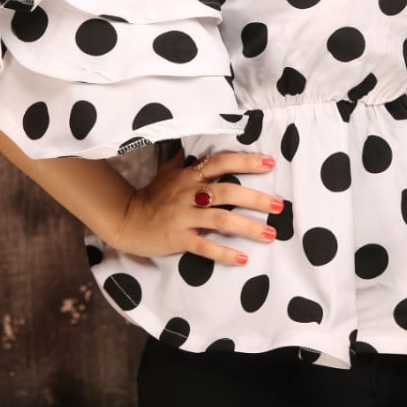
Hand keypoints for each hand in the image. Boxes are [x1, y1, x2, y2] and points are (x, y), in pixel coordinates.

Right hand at [110, 149, 282, 265]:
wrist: (127, 221)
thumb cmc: (152, 196)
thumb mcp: (167, 173)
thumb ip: (183, 161)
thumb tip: (192, 147)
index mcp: (189, 175)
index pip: (221, 162)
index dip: (245, 161)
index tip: (269, 163)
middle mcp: (189, 193)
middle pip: (227, 191)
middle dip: (255, 198)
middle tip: (278, 205)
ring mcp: (183, 216)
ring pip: (221, 219)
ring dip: (247, 227)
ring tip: (269, 234)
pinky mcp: (178, 238)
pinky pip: (204, 246)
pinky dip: (224, 253)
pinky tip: (243, 258)